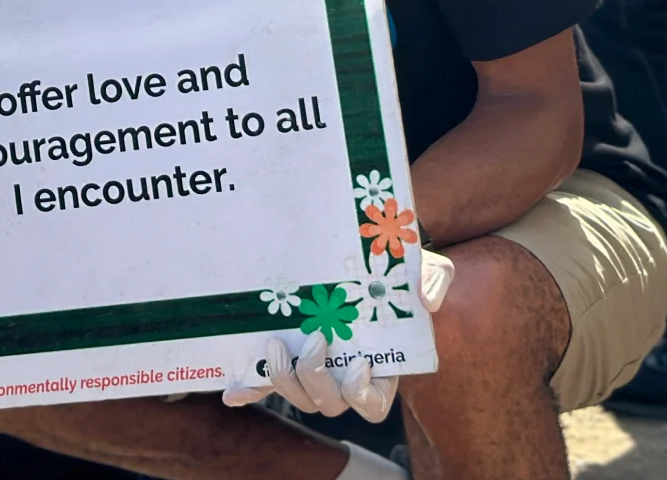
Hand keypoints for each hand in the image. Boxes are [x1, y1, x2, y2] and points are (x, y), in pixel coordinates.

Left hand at [223, 250, 453, 420]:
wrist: (363, 261)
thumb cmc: (400, 274)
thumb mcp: (427, 270)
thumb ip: (433, 281)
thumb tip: (426, 299)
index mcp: (381, 369)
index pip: (373, 405)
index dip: (365, 394)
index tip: (361, 363)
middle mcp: (345, 379)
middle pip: (329, 404)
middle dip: (317, 380)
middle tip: (314, 340)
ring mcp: (314, 372)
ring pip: (298, 398)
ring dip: (284, 380)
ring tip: (274, 345)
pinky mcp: (288, 359)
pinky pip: (268, 384)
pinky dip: (251, 389)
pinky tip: (232, 392)